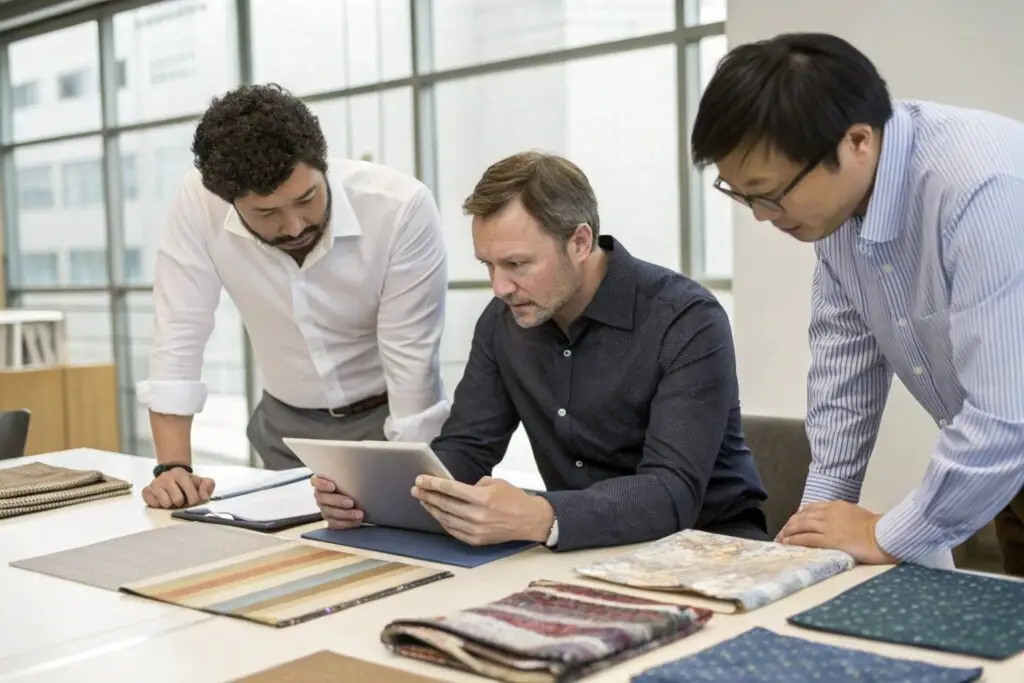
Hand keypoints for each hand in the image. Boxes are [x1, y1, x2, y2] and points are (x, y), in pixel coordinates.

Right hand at [142, 468, 214, 508]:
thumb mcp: (200, 482)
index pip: (189, 490)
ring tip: (171, 499)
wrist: (171, 476)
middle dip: (181, 503)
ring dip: (170, 505)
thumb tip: (204, 496)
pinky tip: (161, 500)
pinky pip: (153, 503)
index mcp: (180, 474)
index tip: (194, 500)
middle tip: (181, 500)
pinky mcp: (146, 491)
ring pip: (165, 503)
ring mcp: (155, 484)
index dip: (194, 498)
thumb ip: (208, 485)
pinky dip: (158, 505)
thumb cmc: (187, 483)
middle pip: (177, 499)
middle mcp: (166, 477)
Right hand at [311, 475, 364, 528]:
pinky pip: (335, 524)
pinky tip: (357, 521)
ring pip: (330, 513)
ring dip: (345, 514)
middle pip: (323, 499)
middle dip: (338, 501)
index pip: (316, 481)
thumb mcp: (349, 476)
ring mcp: (324, 508)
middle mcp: (320, 495)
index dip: (322, 484)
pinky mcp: (330, 519)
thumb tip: (359, 467)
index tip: (333, 486)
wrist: (358, 497)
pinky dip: (346, 523)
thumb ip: (348, 474)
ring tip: (359, 514)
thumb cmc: (353, 482)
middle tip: (351, 502)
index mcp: (322, 481)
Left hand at [411, 475, 552, 545]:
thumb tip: (456, 489)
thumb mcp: (496, 483)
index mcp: (483, 498)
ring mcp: (476, 530)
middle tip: (416, 489)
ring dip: (432, 509)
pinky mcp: (476, 540)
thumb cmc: (513, 498)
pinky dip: (443, 521)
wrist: (529, 520)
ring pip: (446, 518)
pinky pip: (453, 530)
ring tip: (423, 501)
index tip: (420, 480)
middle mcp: (477, 515)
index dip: (433, 484)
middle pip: (445, 504)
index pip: (451, 489)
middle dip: (428, 495)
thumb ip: (474, 485)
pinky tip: (437, 514)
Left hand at [778, 501, 896, 563]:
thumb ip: (843, 515)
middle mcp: (829, 513)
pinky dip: (794, 540)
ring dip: (789, 532)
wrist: (884, 535)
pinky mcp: (829, 539)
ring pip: (801, 526)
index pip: (812, 508)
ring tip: (781, 538)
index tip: (794, 521)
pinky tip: (788, 543)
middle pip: (803, 516)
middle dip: (791, 524)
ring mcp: (828, 526)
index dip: (800, 515)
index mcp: (837, 505)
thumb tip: (836, 522)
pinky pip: (806, 538)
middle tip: (783, 532)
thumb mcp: (857, 513)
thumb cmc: (877, 528)